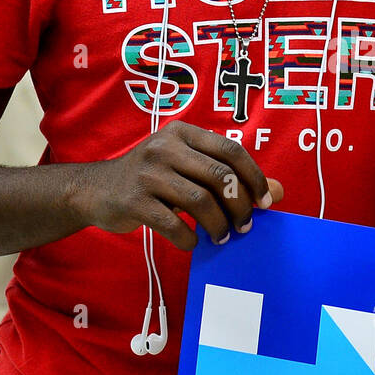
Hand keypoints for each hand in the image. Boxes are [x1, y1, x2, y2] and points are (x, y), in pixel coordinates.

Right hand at [75, 122, 282, 250]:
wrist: (95, 190)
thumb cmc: (153, 179)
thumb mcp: (189, 168)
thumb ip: (231, 177)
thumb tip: (278, 193)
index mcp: (183, 133)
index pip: (231, 150)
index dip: (254, 178)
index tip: (265, 203)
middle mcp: (165, 147)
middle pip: (219, 176)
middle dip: (239, 206)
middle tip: (244, 226)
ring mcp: (147, 173)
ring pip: (200, 201)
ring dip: (218, 225)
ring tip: (221, 237)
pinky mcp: (133, 201)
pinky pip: (173, 224)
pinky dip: (189, 238)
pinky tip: (192, 242)